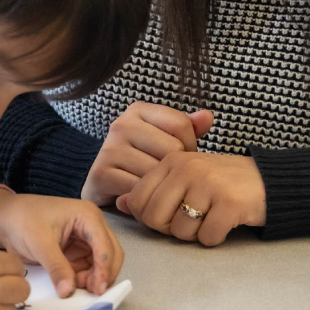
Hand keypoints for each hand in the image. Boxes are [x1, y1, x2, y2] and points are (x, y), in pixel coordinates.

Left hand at [0, 189, 123, 297]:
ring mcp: (85, 239)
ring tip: (75, 288)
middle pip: (111, 254)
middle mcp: (92, 226)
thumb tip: (69, 292)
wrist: (6, 220)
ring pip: (101, 264)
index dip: (104, 268)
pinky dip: (84, 279)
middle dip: (103, 274)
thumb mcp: (40, 243)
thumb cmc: (23, 221)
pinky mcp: (77, 251)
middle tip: (90, 293)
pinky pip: (88, 268)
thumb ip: (57, 267)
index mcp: (87, 216)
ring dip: (93, 279)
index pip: (105, 245)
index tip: (98, 290)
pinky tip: (71, 285)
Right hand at [81, 102, 213, 206]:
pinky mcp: (101, 174)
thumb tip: (208, 117)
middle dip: (176, 170)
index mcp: (138, 111)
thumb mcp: (166, 139)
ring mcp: (109, 148)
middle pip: (172, 149)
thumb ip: (188, 128)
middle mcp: (121, 125)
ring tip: (156, 187)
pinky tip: (145, 197)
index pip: (181, 124)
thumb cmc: (143, 160)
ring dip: (162, 187)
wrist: (106, 185)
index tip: (180, 158)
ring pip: (157, 172)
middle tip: (167, 177)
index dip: (189, 146)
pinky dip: (147, 199)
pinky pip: (140, 189)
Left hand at [116, 152, 266, 245]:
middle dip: (171, 229)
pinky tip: (226, 221)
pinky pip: (208, 238)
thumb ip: (153, 190)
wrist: (267, 180)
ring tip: (211, 216)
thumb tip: (119, 203)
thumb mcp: (184, 179)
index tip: (172, 213)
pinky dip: (216, 237)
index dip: (151, 217)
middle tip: (192, 219)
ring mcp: (208, 184)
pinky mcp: (229, 203)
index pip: (138, 201)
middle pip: (155, 218)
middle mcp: (187, 168)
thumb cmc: (219, 183)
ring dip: (196, 234)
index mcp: (171, 161)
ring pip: (181, 232)